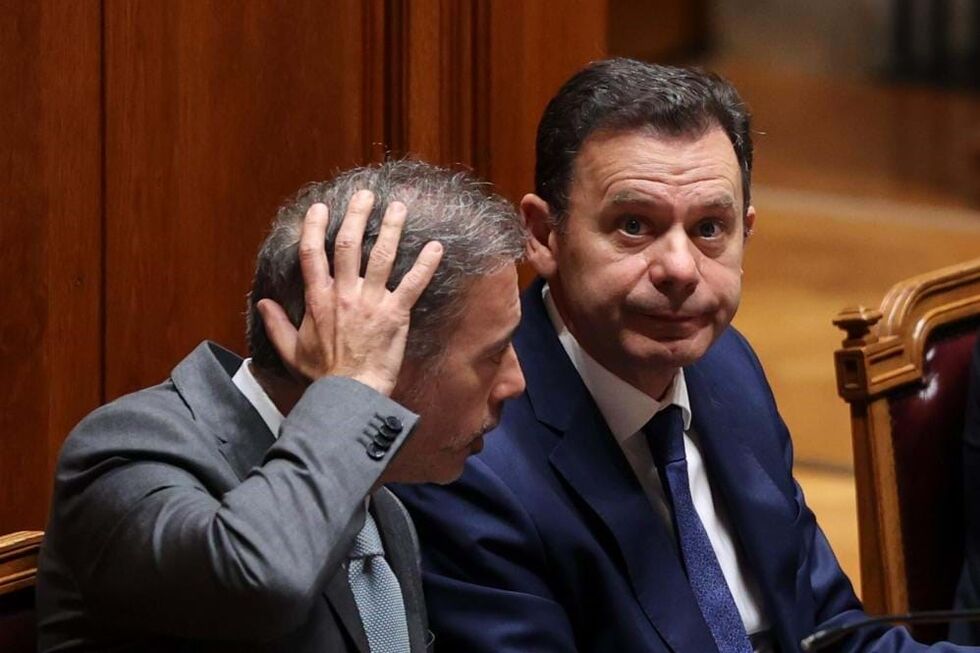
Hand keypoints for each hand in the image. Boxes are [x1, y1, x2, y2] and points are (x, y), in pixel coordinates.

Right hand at [257, 190, 442, 395]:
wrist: (349, 394)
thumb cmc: (322, 376)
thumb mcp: (291, 350)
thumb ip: (276, 324)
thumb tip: (262, 302)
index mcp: (318, 300)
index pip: (312, 254)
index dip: (315, 227)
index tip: (320, 208)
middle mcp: (344, 294)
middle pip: (348, 244)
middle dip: (357, 216)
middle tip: (365, 195)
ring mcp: (371, 302)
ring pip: (381, 256)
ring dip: (391, 228)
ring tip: (398, 207)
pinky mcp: (396, 314)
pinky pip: (413, 284)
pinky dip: (425, 265)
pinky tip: (436, 247)